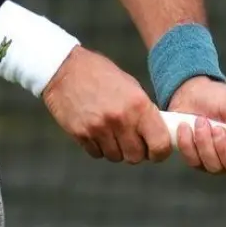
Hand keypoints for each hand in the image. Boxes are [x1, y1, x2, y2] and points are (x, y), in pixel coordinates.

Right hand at [42, 46, 173, 164]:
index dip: (160, 152)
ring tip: (111, 131)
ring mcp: (99, 128)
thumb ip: (143, 111)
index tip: (156, 151)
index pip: (159, 144)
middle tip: (132, 140)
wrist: (65, 69)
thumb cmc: (101, 75)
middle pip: (136, 157)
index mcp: (138, 104)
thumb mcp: (130, 86)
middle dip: (136, 152)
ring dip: (116, 149)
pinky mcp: (81, 134)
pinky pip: (97, 154)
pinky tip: (96, 130)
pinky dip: (99, 147)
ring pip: (116, 157)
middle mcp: (120, 119)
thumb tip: (156, 133)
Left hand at [167, 77, 225, 181]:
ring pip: (215, 168)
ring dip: (205, 142)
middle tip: (218, 127)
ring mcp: (221, 161)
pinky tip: (187, 127)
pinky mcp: (200, 161)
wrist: (191, 94)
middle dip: (225, 149)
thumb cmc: (219, 97)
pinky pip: (195, 162)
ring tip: (201, 121)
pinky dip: (188, 143)